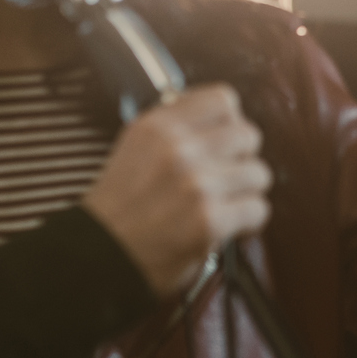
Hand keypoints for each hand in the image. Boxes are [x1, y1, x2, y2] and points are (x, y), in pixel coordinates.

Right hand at [82, 85, 271, 295]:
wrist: (98, 257)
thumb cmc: (117, 211)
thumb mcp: (135, 149)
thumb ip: (175, 131)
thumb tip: (222, 124)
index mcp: (156, 126)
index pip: (223, 99)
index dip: (231, 122)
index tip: (225, 141)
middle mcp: (177, 148)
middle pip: (248, 135)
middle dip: (242, 159)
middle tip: (226, 178)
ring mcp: (196, 183)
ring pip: (259, 173)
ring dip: (247, 192)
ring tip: (225, 204)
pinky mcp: (210, 219)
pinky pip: (258, 209)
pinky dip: (249, 222)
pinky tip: (228, 226)